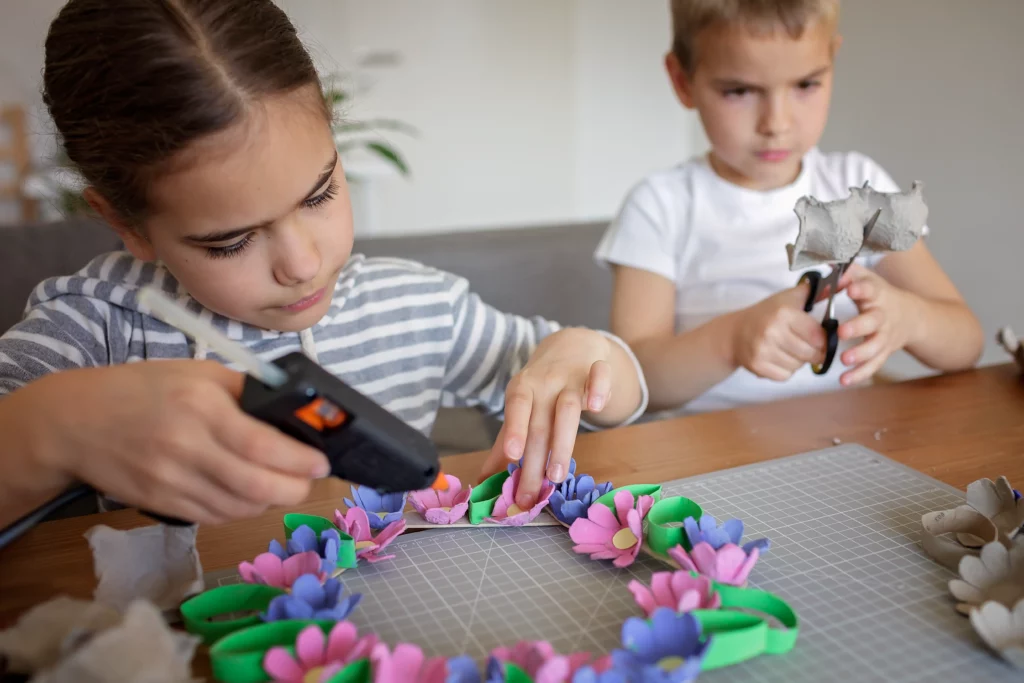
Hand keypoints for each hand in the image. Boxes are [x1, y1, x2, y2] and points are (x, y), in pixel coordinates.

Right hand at [6, 361, 329, 525]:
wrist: (74, 423)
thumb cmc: (142, 390)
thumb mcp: (197, 373)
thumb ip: (245, 390)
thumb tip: (293, 407)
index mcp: (200, 408)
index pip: (262, 445)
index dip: (299, 460)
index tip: (321, 461)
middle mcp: (187, 448)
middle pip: (256, 486)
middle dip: (294, 488)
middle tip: (309, 478)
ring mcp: (171, 482)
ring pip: (239, 508)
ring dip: (270, 501)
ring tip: (283, 485)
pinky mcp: (161, 504)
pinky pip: (215, 516)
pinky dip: (241, 509)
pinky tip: (249, 494)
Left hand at [478, 328, 614, 508]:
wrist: (572, 345)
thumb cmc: (543, 386)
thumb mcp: (521, 408)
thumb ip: (505, 443)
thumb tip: (483, 480)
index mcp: (523, 389)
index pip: (516, 408)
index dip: (514, 430)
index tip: (512, 456)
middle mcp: (545, 382)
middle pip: (540, 423)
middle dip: (535, 462)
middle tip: (531, 495)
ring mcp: (572, 377)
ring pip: (569, 408)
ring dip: (563, 442)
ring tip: (557, 476)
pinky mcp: (598, 371)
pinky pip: (600, 376)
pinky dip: (599, 389)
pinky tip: (597, 407)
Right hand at [731, 283, 826, 380]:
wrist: (735, 332)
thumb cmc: (767, 313)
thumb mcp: (789, 297)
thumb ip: (815, 292)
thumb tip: (841, 282)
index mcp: (783, 313)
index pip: (817, 335)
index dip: (824, 340)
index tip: (822, 338)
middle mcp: (771, 332)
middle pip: (810, 353)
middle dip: (814, 352)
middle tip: (809, 346)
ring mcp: (762, 350)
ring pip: (799, 366)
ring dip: (800, 361)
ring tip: (791, 350)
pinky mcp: (757, 366)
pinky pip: (785, 376)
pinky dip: (786, 370)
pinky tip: (780, 358)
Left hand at [837, 263, 916, 384]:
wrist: (912, 317)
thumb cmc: (879, 295)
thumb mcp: (868, 278)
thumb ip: (849, 272)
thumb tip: (829, 263)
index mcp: (877, 295)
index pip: (871, 289)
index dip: (861, 289)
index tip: (850, 289)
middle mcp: (883, 316)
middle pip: (874, 321)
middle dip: (859, 326)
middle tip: (843, 331)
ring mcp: (885, 336)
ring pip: (876, 347)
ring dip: (860, 354)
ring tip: (844, 359)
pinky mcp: (884, 353)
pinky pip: (873, 365)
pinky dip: (860, 374)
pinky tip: (844, 380)